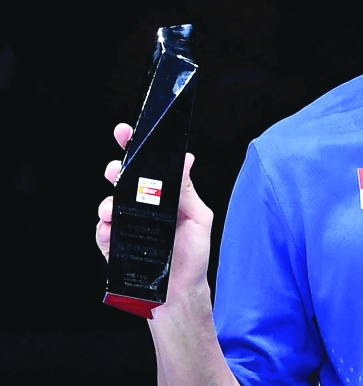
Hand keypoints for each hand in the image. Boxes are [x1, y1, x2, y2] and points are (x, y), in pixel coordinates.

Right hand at [96, 123, 214, 302]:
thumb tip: (186, 158)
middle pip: (122, 182)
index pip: (147, 168)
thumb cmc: (193, 255)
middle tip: (116, 169)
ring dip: (108, 202)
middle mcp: (142, 208)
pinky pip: (103, 233)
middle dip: (116, 170)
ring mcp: (126, 226)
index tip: (125, 131)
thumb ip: (188, 191)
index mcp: (163, 197)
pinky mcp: (115, 247)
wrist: (182, 293)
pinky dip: (105, 229)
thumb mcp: (198, 218)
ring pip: (108, 205)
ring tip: (114, 207)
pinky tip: (112, 228)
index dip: (134, 147)